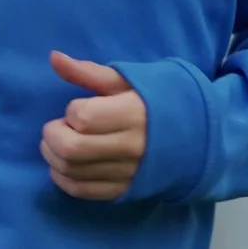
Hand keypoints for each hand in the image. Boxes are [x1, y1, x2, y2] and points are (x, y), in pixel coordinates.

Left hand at [41, 52, 147, 201]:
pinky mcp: (123, 191)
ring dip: (52, 156)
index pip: (83, 117)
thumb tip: (53, 57)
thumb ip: (88, 72)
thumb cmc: (157, 102)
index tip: (78, 108)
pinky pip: (82, 190)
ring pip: (72, 171)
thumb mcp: (127, 81)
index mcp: (133, 114)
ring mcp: (126, 173)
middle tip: (56, 127)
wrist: (195, 138)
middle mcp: (130, 147)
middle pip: (71, 148)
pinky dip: (62, 179)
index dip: (72, 111)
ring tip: (57, 143)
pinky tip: (63, 165)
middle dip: (52, 135)